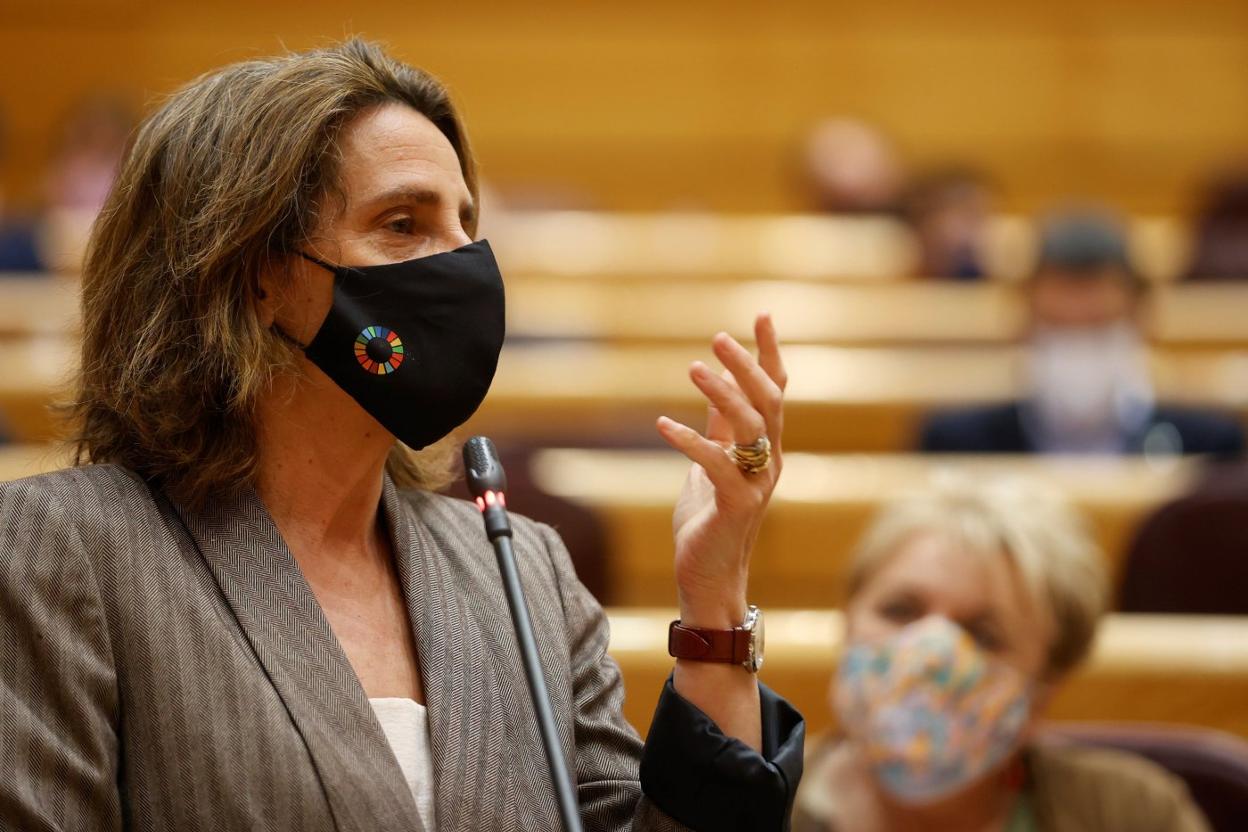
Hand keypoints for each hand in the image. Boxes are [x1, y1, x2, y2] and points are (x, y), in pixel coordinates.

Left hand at [656, 313, 785, 627]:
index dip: (769, 353)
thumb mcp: (713, 462)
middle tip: (720, 338)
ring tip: (693, 368)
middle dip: (747, 366)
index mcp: (766, 447)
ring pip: (751, 427)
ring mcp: (757, 483)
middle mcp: (769, 460)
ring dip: (723, 395)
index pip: (776, 390)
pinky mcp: (737, 505)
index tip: (762, 315)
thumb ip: (719, 428)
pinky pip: (718, 465)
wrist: (710, 575)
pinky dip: (691, 441)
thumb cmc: (711, 518)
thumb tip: (715, 386)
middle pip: (769, 402)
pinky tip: (663, 423)